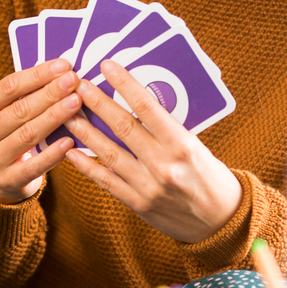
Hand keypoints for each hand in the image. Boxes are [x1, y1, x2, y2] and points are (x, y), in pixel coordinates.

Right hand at [0, 58, 81, 204]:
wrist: (1, 177)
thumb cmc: (11, 132)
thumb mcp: (9, 111)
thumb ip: (29, 92)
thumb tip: (62, 68)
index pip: (8, 87)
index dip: (37, 75)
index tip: (63, 65)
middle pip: (19, 110)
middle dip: (50, 93)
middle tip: (73, 80)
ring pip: (28, 134)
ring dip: (54, 116)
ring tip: (76, 102)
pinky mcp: (7, 181)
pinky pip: (34, 166)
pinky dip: (52, 153)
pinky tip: (70, 141)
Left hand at [63, 60, 242, 243]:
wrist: (220, 220)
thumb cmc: (209, 175)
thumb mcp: (196, 145)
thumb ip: (167, 129)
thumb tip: (135, 103)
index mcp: (182, 144)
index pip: (148, 106)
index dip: (125, 84)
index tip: (107, 66)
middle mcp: (164, 164)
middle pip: (122, 127)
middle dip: (97, 103)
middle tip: (77, 85)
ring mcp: (148, 186)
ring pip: (108, 152)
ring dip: (84, 131)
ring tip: (66, 114)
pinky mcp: (138, 204)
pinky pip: (106, 181)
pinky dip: (86, 165)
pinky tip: (71, 151)